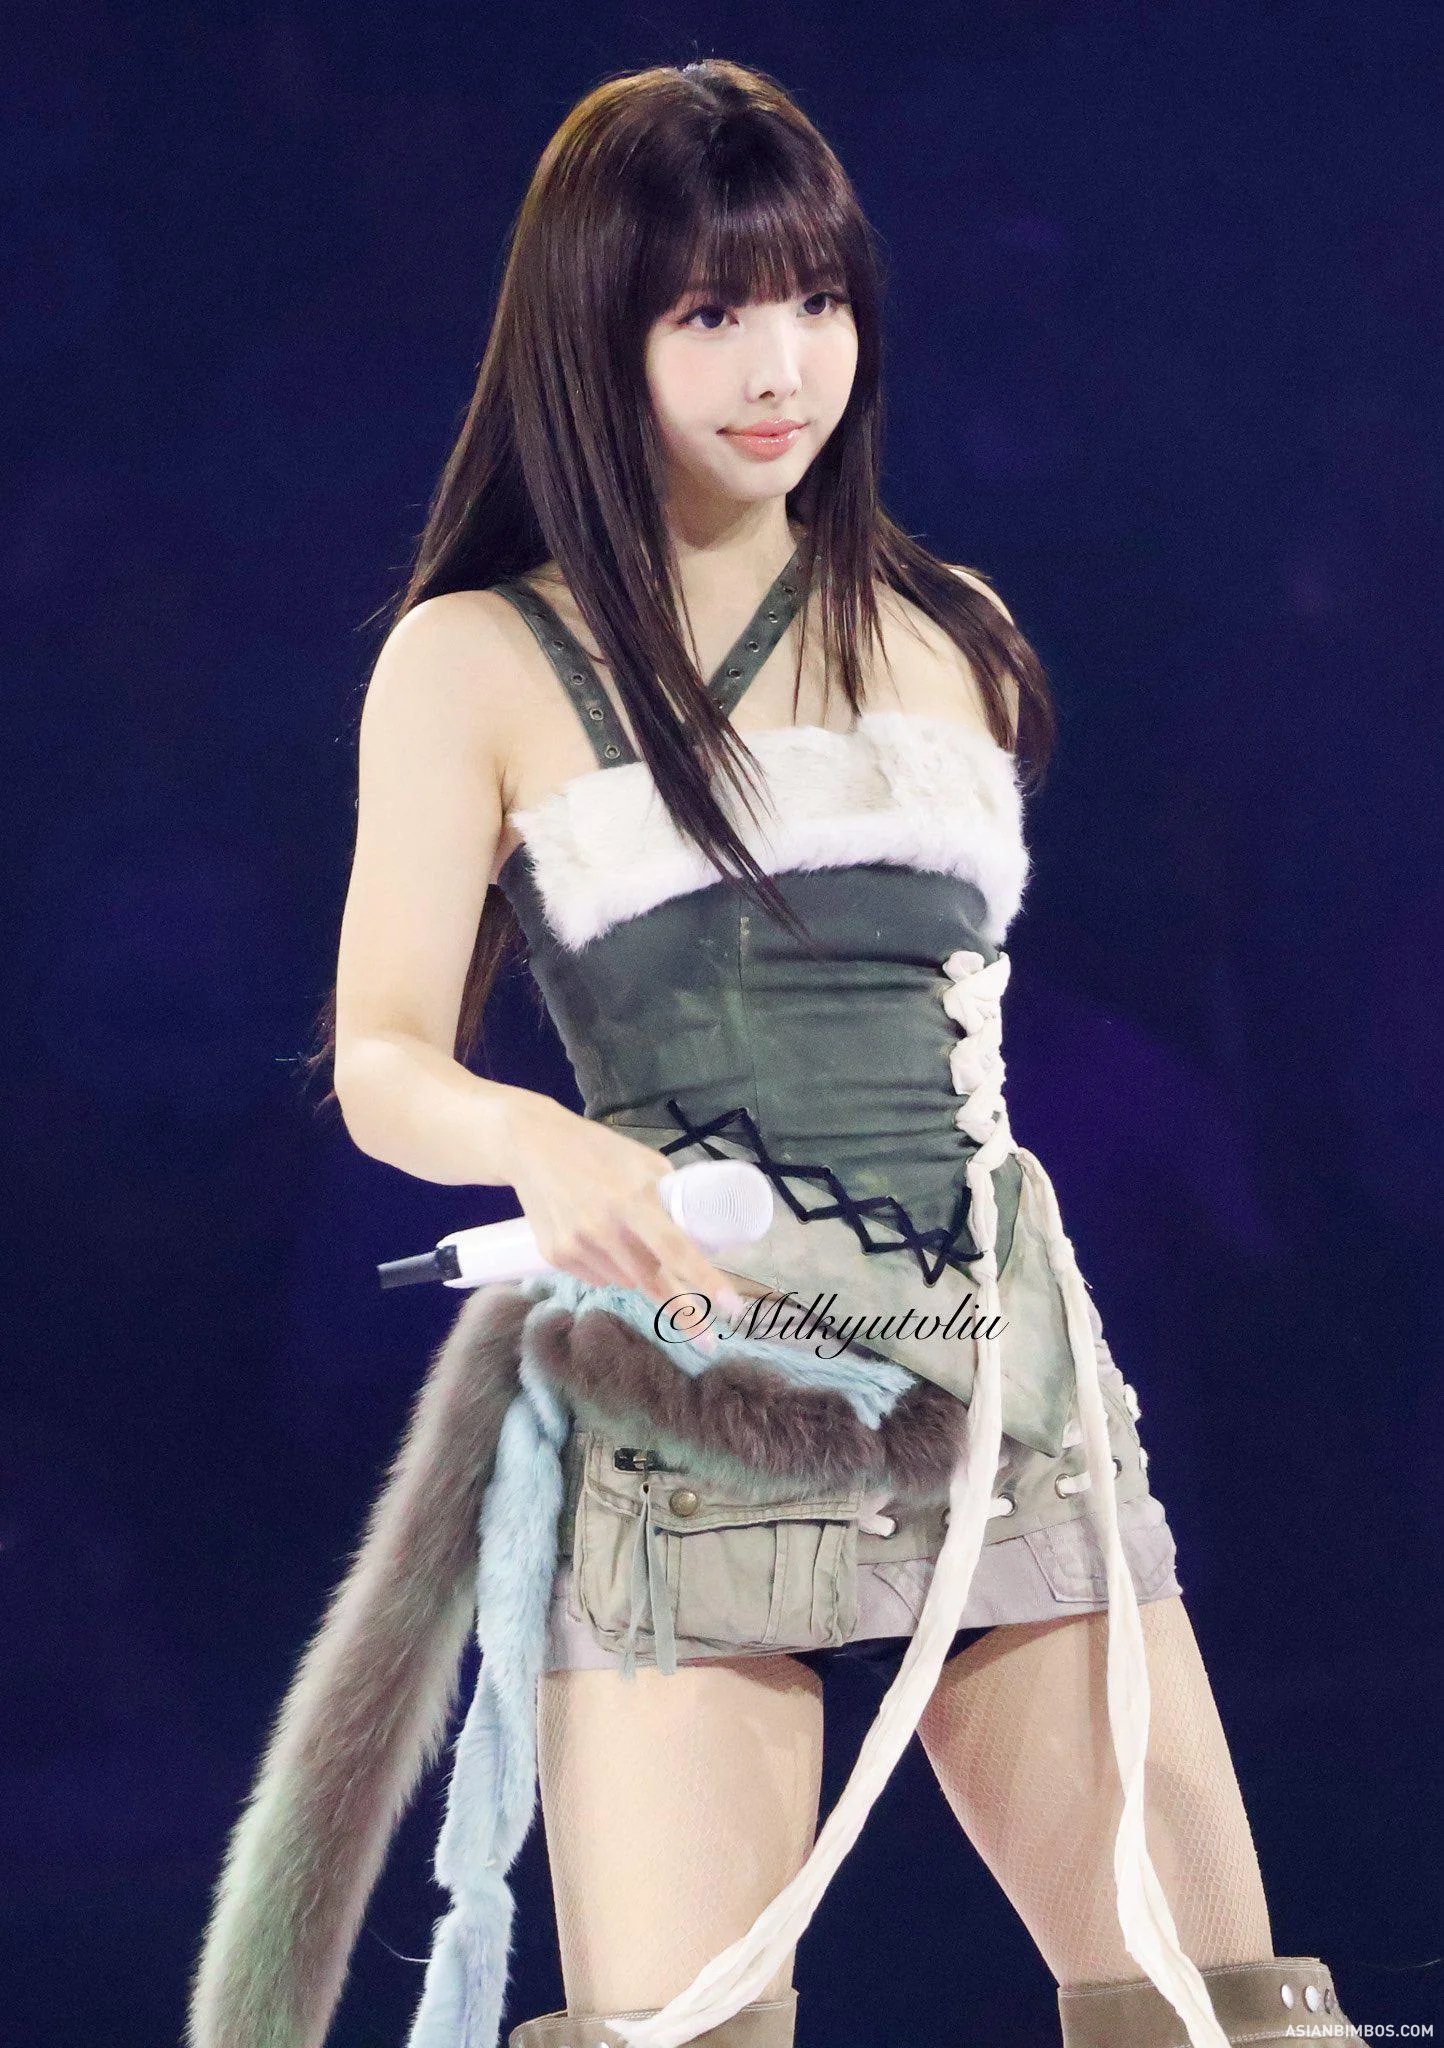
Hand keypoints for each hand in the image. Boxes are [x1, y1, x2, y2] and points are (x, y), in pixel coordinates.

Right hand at [503, 1095, 749, 1351]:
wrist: (532, 1145)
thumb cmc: (598, 1150)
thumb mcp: (643, 1162)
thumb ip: (668, 1197)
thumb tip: (700, 1232)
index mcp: (634, 1200)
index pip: (677, 1250)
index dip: (707, 1283)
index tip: (734, 1310)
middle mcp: (605, 1227)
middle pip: (654, 1281)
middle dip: (684, 1310)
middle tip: (707, 1338)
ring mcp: (577, 1245)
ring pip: (626, 1283)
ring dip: (639, 1273)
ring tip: (625, 1237)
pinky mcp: (555, 1255)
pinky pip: (598, 1278)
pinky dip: (610, 1269)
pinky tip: (597, 1239)